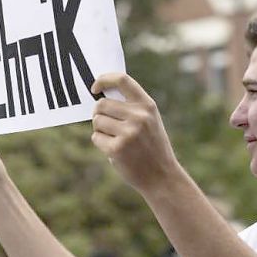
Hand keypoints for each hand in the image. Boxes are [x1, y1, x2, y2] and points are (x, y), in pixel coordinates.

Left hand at [90, 73, 180, 192]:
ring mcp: (129, 132)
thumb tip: (99, 94)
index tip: (94, 87)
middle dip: (99, 114)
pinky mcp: (118, 148)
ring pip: (97, 120)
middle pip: (101, 104)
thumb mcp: (149, 120)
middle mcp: (139, 116)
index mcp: (147, 105)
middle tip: (108, 125)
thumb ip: (130, 106)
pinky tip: (115, 150)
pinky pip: (96, 137)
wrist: (162, 177)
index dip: (104, 80)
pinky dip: (101, 143)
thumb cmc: (151, 145)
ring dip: (100, 129)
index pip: (121, 79)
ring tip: (116, 139)